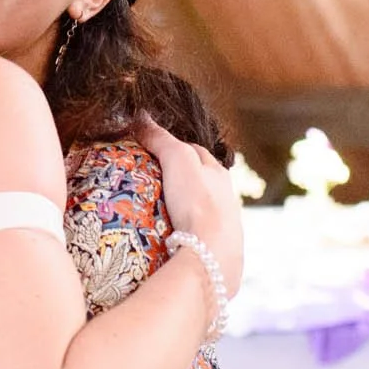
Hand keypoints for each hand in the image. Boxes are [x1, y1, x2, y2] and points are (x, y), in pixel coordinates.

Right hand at [137, 116, 243, 295]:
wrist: (213, 255)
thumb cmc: (198, 202)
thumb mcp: (177, 160)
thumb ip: (161, 138)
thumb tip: (141, 114)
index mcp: (218, 172)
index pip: (195, 151)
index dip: (175, 147)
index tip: (153, 150)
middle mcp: (227, 196)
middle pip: (202, 180)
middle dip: (183, 177)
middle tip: (155, 180)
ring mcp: (226, 225)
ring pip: (203, 208)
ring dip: (187, 206)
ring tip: (161, 211)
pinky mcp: (219, 250)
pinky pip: (200, 233)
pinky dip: (188, 229)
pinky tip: (175, 236)